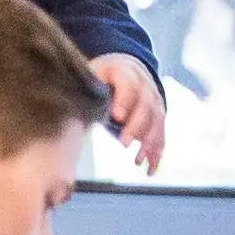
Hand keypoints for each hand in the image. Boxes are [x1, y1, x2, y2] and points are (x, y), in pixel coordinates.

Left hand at [91, 54, 170, 170]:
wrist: (126, 66)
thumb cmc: (103, 75)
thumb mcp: (92, 74)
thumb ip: (87, 90)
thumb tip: (73, 111)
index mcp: (125, 72)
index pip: (128, 85)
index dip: (124, 101)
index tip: (117, 117)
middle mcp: (145, 85)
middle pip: (146, 106)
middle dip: (136, 127)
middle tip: (124, 144)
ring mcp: (154, 100)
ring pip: (157, 121)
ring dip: (149, 142)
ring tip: (137, 160)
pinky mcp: (158, 114)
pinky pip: (160, 133)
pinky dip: (156, 151)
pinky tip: (149, 167)